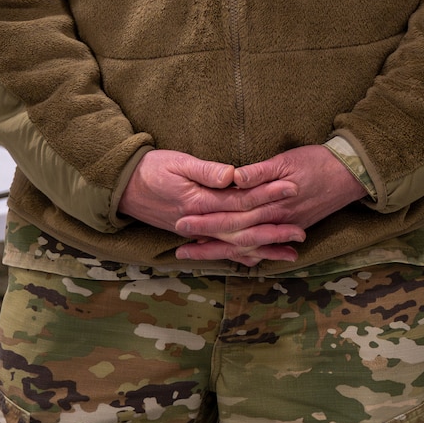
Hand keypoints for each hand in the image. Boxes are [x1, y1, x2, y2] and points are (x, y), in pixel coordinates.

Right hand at [118, 149, 299, 264]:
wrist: (122, 186)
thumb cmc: (151, 169)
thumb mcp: (177, 162)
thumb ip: (206, 170)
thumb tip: (232, 176)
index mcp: (199, 202)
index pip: (241, 200)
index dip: (268, 194)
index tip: (293, 187)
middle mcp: (201, 222)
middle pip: (244, 229)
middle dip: (274, 230)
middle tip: (302, 230)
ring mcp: (198, 231)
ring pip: (236, 245)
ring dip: (263, 249)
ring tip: (290, 253)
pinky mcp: (195, 233)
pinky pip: (222, 249)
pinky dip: (242, 255)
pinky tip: (260, 260)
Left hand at [169, 145, 367, 264]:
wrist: (351, 172)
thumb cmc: (317, 161)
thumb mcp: (287, 159)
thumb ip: (259, 171)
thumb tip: (232, 178)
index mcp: (270, 201)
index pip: (231, 214)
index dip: (206, 220)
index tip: (182, 223)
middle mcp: (276, 219)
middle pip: (235, 234)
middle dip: (208, 242)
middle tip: (180, 249)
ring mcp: (285, 227)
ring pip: (249, 245)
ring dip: (223, 252)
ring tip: (200, 256)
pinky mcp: (295, 228)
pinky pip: (268, 247)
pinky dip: (251, 255)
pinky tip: (237, 259)